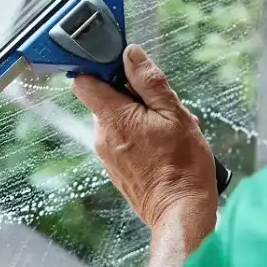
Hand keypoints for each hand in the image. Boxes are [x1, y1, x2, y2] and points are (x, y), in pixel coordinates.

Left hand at [71, 44, 217, 249]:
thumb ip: (150, 82)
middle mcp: (102, 137)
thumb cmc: (182, 167)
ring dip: (141, 117)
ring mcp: (107, 155)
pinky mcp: (115, 168)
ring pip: (117, 120)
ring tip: (169, 129)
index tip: (123, 67)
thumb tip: (131, 54)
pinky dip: (140, 136)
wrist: (180, 212)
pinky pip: (122, 140)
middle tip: (162, 106)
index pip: (83, 81)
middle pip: (106, 99)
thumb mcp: (174, 115)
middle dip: (132, 95)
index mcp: (114, 118)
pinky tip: (163, 145)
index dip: (100, 68)